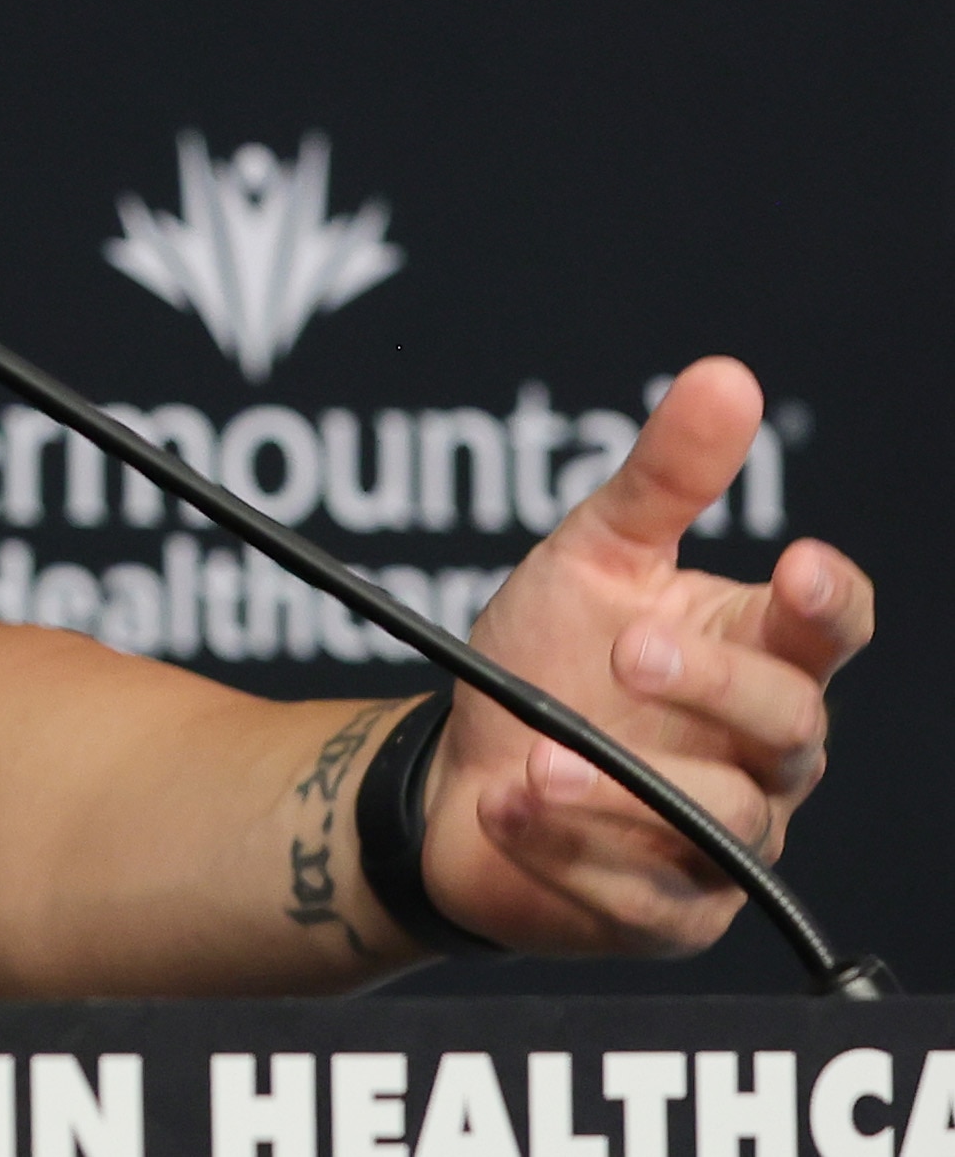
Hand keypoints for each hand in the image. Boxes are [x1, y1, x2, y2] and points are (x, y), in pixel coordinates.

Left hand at [423, 355, 869, 953]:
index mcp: (757, 651)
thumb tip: (725, 376)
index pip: (834, 626)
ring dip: (622, 787)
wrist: (452, 777)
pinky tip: (510, 807)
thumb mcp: (591, 555)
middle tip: (632, 650)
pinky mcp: (672, 911)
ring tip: (539, 756)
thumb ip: (663, 478)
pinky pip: (644, 895)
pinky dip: (572, 850)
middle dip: (717, 685)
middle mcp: (759, 752)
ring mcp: (725, 838)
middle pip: (790, 722)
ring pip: (723, 819)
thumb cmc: (544, 658)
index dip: (829, 601)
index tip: (798, 566)